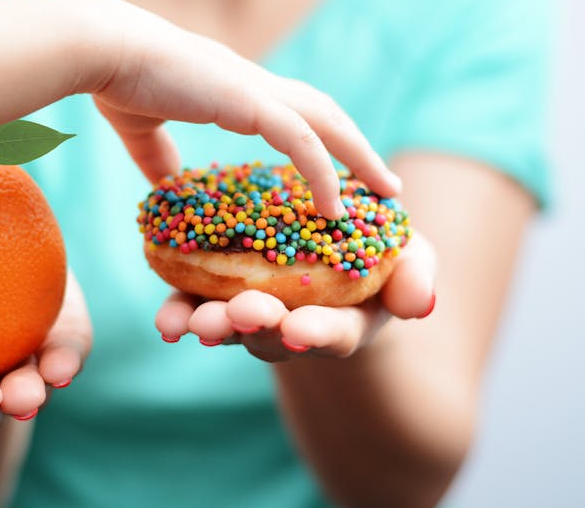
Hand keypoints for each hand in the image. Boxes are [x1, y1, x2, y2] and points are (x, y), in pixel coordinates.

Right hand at [89, 0, 400, 217]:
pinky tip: (335, 206)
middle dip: (357, 147)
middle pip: (325, 114)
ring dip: (360, 157)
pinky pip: (300, 141)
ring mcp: (254, 91)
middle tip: (384, 182)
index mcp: (235, 91)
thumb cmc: (118, 81)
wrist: (102, 50)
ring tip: (386, 191)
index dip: (322, 138)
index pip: (294, 113)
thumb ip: (158, 157)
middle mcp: (254, 87)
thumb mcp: (142, 130)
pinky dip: (323, 172)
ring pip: (326, 123)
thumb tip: (167, 185)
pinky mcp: (246, 101)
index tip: (339, 169)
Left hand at [154, 234, 435, 361]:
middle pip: (272, 334)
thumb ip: (416, 278)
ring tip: (192, 320)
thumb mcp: (410, 260)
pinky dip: (179, 313)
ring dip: (210, 323)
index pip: (332, 332)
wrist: (330, 251)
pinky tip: (166, 319)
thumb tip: (418, 302)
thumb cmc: (377, 258)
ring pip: (229, 324)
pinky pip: (196, 306)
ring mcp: (252, 313)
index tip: (301, 329)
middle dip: (255, 325)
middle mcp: (293, 326)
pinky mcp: (218, 294)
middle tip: (242, 313)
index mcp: (342, 320)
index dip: (318, 333)